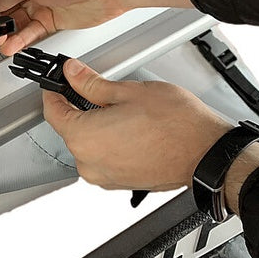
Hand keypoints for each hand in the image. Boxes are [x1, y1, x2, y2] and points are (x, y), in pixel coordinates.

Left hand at [43, 59, 231, 191]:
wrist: (206, 153)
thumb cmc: (176, 125)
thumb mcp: (128, 91)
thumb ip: (91, 83)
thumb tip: (73, 74)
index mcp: (84, 137)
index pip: (53, 112)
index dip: (54, 93)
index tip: (59, 83)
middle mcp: (89, 162)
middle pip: (70, 129)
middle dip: (79, 108)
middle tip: (97, 90)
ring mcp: (103, 176)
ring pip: (87, 144)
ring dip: (96, 126)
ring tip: (123, 111)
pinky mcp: (117, 183)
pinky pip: (102, 158)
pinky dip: (109, 143)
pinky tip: (129, 129)